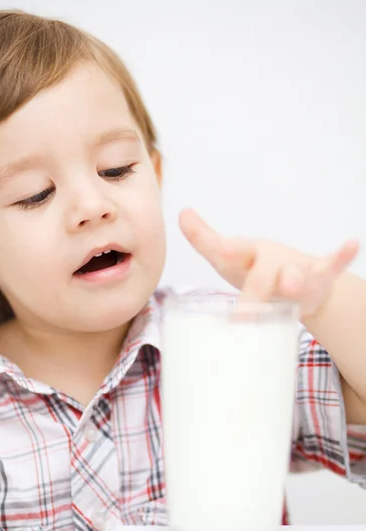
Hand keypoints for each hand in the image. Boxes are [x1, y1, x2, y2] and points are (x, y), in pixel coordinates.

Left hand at [179, 208, 358, 317]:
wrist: (293, 283)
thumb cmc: (255, 270)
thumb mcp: (229, 258)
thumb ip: (205, 239)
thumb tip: (182, 212)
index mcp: (247, 254)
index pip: (236, 251)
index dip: (229, 249)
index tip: (221, 248)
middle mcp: (271, 259)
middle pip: (263, 277)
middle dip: (255, 294)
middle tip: (243, 318)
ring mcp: (296, 268)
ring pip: (296, 275)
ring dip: (294, 281)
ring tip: (292, 288)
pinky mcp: (319, 276)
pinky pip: (332, 265)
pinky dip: (341, 255)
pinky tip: (351, 244)